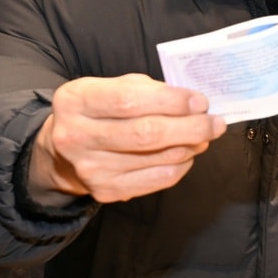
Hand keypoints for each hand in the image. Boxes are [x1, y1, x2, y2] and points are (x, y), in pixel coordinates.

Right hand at [29, 74, 226, 203]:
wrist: (63, 149)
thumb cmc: (98, 110)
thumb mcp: (111, 87)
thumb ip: (148, 90)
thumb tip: (193, 103)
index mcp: (76, 100)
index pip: (129, 100)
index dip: (171, 101)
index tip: (200, 101)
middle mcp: (76, 136)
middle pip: (145, 133)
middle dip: (190, 127)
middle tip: (214, 123)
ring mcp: (90, 168)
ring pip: (155, 158)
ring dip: (189, 146)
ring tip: (203, 135)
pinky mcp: (105, 191)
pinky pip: (156, 179)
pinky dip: (179, 166)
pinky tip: (186, 154)